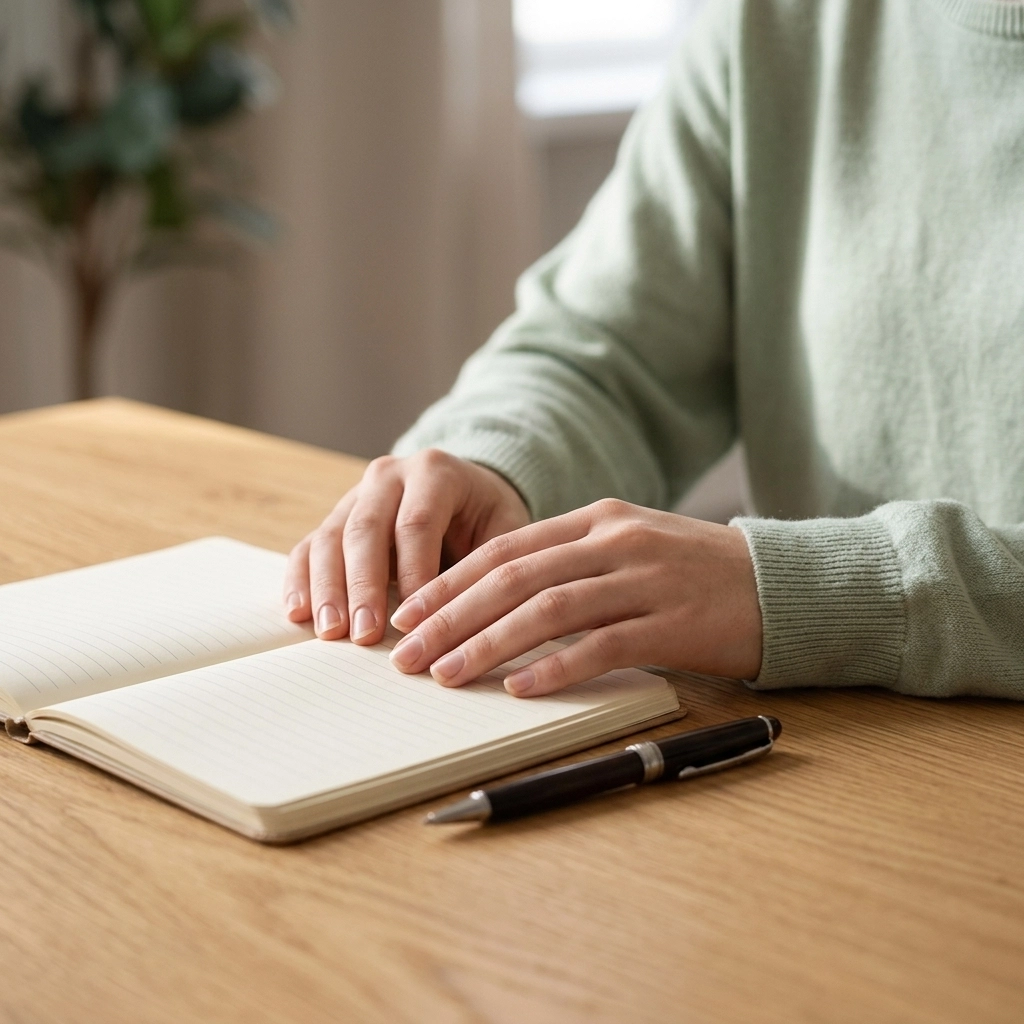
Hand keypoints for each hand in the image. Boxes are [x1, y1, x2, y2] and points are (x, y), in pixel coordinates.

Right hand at [284, 450, 529, 644]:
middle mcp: (388, 476)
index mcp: (434, 471)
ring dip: (327, 589)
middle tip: (364, 635)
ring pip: (329, 538)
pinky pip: (307, 547)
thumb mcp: (507, 528)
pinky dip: (300, 581)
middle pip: (365, 529)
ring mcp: (355, 496)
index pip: (416, 523)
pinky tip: (299, 615)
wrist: (468, 489)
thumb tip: (474, 617)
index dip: (413, 573)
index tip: (414, 622)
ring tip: (330, 633)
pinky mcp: (334, 520)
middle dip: (363, 586)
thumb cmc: (490, 517)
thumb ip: (491, 563)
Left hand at [387, 498, 761, 694]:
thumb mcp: (629, 548)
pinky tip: (520, 688)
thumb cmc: (695, 572)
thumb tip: (498, 598)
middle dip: (452, 616)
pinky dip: (556, 667)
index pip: (505, 548)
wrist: (781, 583)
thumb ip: (571, 562)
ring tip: (447, 674)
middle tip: (409, 653)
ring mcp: (645, 580)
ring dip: (489, 643)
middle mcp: (615, 542)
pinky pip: (603, 646)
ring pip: (549, 609)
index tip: (410, 611)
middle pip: (515, 578)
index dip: (450, 580)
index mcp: (598, 519)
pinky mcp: (674, 623)